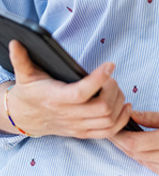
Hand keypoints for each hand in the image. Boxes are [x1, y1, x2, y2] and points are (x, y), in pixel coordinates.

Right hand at [4, 39, 131, 138]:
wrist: (25, 118)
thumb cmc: (30, 92)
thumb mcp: (24, 74)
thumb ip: (21, 59)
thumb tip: (16, 42)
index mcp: (56, 98)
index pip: (82, 92)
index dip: (99, 79)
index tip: (110, 64)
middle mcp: (69, 115)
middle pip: (102, 107)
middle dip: (113, 89)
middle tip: (111, 77)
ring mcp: (77, 126)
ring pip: (108, 120)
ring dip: (119, 102)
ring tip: (115, 88)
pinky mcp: (84, 133)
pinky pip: (109, 132)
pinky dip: (122, 120)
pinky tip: (125, 105)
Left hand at [112, 109, 158, 175]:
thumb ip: (155, 118)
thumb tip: (133, 114)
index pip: (134, 143)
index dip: (119, 136)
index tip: (113, 126)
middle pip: (136, 155)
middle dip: (123, 143)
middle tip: (116, 130)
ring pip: (145, 164)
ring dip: (136, 152)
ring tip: (132, 137)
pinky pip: (157, 170)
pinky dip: (149, 159)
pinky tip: (151, 148)